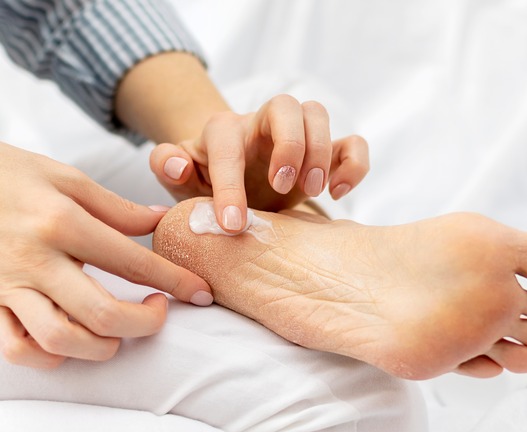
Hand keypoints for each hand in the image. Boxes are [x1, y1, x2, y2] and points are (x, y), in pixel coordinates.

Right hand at [0, 143, 211, 368]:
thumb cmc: (10, 175)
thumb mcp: (66, 178)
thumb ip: (116, 207)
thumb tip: (162, 220)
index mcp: (61, 223)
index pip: (132, 263)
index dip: (175, 282)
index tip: (201, 293)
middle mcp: (34, 260)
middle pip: (101, 314)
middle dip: (145, 324)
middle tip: (159, 312)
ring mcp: (6, 286)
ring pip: (59, 340)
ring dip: (100, 346)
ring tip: (117, 330)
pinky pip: (15, 348)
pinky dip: (49, 355)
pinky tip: (72, 340)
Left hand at [148, 94, 369, 231]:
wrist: (235, 184)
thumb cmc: (206, 183)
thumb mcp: (181, 180)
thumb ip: (167, 166)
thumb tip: (175, 163)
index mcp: (225, 131)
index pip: (228, 145)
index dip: (229, 184)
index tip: (233, 225)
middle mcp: (264, 123)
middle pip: (286, 105)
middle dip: (289, 145)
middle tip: (283, 187)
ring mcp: (298, 135)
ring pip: (318, 114)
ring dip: (320, 153)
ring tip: (313, 190)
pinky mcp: (326, 153)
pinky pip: (352, 142)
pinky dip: (354, 164)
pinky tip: (338, 193)